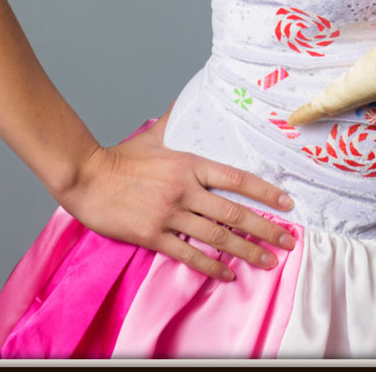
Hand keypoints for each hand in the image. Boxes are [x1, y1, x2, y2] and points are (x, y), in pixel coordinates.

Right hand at [57, 109, 295, 279]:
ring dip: (247, 251)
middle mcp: (185, 190)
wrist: (86, 176)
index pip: (237, 179)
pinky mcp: (153, 235)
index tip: (286, 203)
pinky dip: (212, 266)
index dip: (265, 192)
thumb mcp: (155, 134)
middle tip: (288, 241)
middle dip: (266, 229)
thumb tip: (187, 99)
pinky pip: (188, 254)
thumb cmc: (120, 157)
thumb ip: (176, 120)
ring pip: (217, 237)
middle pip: (234, 213)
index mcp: (190, 163)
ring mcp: (170, 214)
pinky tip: (228, 274)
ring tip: (268, 261)